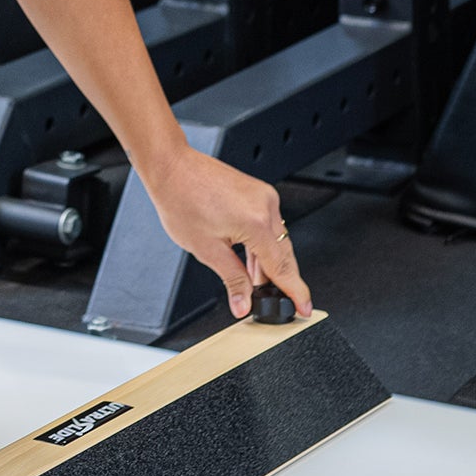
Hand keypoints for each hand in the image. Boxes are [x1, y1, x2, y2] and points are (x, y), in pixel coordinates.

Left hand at [143, 145, 312, 321]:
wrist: (171, 166)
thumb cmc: (181, 199)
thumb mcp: (206, 249)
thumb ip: (232, 279)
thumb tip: (244, 303)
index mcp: (255, 221)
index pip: (282, 267)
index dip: (295, 292)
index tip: (303, 308)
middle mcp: (265, 205)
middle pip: (284, 254)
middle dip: (283, 281)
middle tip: (278, 304)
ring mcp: (263, 196)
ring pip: (277, 240)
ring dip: (269, 264)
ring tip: (257, 286)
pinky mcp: (257, 192)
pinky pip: (269, 225)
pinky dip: (262, 246)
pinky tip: (253, 263)